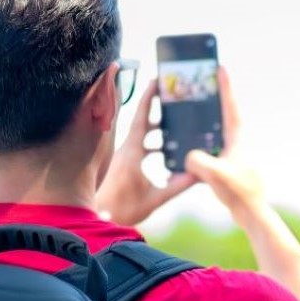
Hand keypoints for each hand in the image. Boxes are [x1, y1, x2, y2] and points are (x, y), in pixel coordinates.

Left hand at [95, 80, 195, 226]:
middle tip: (172, 97)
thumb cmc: (123, 209)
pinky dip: (151, 143)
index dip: (149, 99)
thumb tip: (198, 174)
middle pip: (143, 122)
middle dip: (157, 109)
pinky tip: (164, 152)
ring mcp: (123, 156)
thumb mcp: (155, 198)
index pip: (142, 118)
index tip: (156, 81)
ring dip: (156, 129)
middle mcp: (126, 150)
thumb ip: (177, 185)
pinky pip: (138, 145)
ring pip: (141, 134)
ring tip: (173, 125)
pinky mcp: (122, 164)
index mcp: (132, 152)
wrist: (101, 219)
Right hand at [183, 67, 266, 219]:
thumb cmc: (239, 193)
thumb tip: (188, 156)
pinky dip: (196, 144)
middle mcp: (234, 143)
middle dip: (210, 100)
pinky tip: (181, 147)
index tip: (220, 68)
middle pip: (220, 115)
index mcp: (236, 139)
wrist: (250, 213)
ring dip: (200, 123)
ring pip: (212, 132)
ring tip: (184, 113)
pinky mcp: (224, 166)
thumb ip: (199, 161)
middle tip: (198, 85)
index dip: (224, 87)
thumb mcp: (215, 174)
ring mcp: (230, 154)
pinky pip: (207, 149)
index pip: (230, 106)